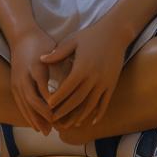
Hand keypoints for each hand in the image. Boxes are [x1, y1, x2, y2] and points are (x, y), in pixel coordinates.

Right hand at [8, 28, 59, 134]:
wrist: (21, 36)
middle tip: (56, 127)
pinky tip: (34, 125)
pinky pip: (20, 104)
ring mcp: (16, 82)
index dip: (52, 104)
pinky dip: (27, 116)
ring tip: (45, 132)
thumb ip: (61, 65)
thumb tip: (74, 81)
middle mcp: (23, 77)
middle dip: (44, 116)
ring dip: (35, 120)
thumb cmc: (41, 42)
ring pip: (25, 105)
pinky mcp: (13, 85)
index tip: (63, 114)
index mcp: (36, 67)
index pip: (43, 90)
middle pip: (32, 101)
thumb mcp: (53, 51)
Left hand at [39, 17, 128, 131]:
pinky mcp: (112, 84)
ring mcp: (104, 82)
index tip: (48, 106)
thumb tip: (41, 60)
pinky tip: (91, 122)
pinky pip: (105, 103)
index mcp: (82, 67)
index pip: (67, 88)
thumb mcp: (73, 41)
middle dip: (65, 111)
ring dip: (80, 116)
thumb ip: (57, 53)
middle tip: (54, 120)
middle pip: (77, 100)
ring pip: (90, 105)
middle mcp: (93, 77)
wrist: (116, 33)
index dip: (57, 98)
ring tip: (70, 124)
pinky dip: (98, 114)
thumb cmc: (91, 35)